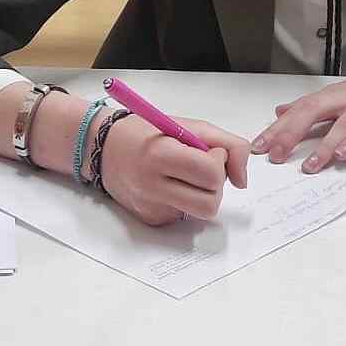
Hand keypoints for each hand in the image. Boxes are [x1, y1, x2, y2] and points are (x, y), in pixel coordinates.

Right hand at [99, 114, 249, 226]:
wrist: (103, 149)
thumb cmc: (147, 133)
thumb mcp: (190, 125)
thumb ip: (228, 145)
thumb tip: (242, 180)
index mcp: (161, 156)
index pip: (211, 174)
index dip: (219, 161)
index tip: (210, 150)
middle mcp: (153, 187)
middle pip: (210, 204)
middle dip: (216, 185)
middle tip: (203, 167)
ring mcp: (152, 207)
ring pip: (201, 212)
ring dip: (203, 193)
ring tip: (187, 175)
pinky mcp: (152, 220)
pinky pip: (185, 215)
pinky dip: (186, 199)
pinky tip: (170, 184)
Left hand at [251, 53, 345, 172]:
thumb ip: (315, 107)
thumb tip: (281, 111)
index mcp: (335, 94)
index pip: (300, 108)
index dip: (278, 127)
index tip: (258, 145)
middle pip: (311, 112)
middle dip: (290, 133)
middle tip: (272, 154)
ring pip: (338, 124)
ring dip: (321, 146)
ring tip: (307, 166)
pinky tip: (341, 155)